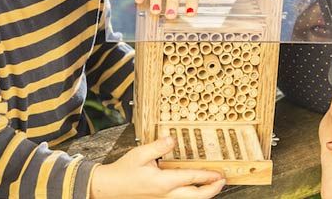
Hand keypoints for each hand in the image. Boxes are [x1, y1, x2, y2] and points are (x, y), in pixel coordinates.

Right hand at [90, 137, 225, 198]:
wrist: (109, 188)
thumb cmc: (123, 172)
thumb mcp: (140, 154)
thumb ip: (158, 146)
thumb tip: (172, 139)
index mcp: (163, 182)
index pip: (192, 178)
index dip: (208, 176)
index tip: (219, 174)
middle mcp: (166, 195)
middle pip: (196, 197)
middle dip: (212, 190)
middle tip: (222, 181)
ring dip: (203, 195)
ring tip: (212, 186)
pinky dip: (191, 196)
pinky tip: (193, 189)